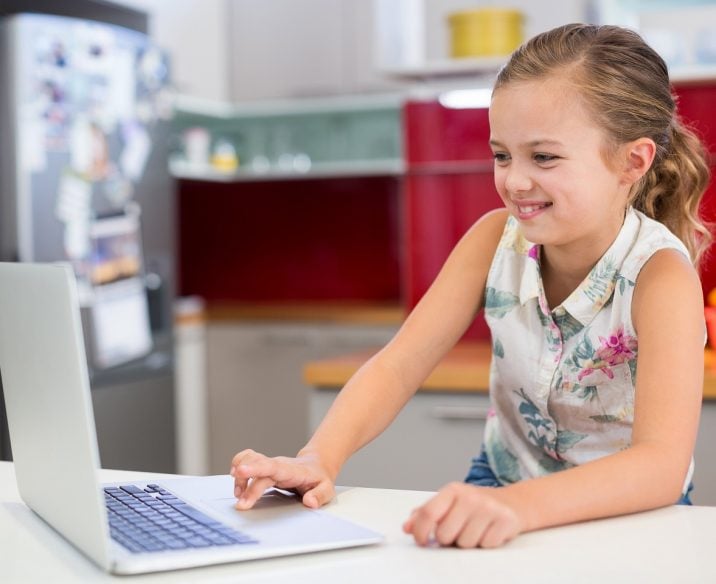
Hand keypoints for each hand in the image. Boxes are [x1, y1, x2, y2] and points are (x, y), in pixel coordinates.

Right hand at [230, 449, 334, 509]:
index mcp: (291, 470)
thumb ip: (320, 495)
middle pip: (257, 465)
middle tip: (239, 500)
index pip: (272, 467)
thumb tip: (310, 502)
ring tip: (238, 495)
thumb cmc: (319, 478)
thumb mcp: (327, 488)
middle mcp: (278, 464)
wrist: (316, 466)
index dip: (256, 469)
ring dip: (240, 477)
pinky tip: (237, 484)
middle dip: (244, 479)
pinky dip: (238, 468)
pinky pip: (247, 461)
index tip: (242, 472)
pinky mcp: (264, 467)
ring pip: (249, 460)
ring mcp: (269, 464)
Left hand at [402, 482, 522, 548]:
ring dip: (467, 542)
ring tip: (474, 529)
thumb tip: (407, 527)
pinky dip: (485, 543)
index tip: (422, 540)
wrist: (512, 502)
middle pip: (445, 534)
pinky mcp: (505, 521)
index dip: (420, 531)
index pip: (428, 513)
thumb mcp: (449, 503)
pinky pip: (485, 546)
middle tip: (457, 530)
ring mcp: (489, 508)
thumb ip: (425, 514)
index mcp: (452, 490)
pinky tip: (488, 531)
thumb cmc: (474, 505)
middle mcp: (470, 496)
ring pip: (464, 544)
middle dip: (448, 539)